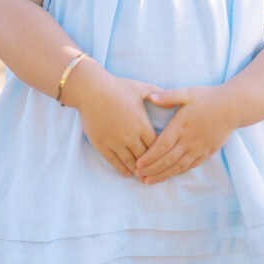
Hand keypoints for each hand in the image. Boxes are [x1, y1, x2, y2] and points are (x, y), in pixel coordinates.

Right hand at [63, 62, 157, 177]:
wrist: (91, 90)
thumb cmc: (117, 87)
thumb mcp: (141, 88)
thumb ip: (158, 95)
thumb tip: (172, 105)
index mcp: (142, 124)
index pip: (156, 145)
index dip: (161, 152)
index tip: (163, 156)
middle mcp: (131, 137)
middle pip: (145, 157)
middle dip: (151, 165)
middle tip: (156, 172)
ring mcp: (116, 142)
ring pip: (130, 162)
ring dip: (138, 170)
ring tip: (142, 176)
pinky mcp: (102, 145)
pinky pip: (114, 161)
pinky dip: (121, 169)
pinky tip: (126, 173)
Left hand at [133, 86, 236, 183]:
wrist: (233, 107)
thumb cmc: (208, 98)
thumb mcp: (187, 92)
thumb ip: (168, 96)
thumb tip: (150, 97)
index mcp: (181, 126)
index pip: (162, 146)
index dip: (149, 157)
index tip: (138, 164)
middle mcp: (189, 140)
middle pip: (167, 160)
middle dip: (152, 169)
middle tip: (138, 175)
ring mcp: (199, 148)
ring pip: (178, 166)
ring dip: (163, 175)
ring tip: (149, 181)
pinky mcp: (207, 152)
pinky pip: (190, 166)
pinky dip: (178, 172)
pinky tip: (169, 175)